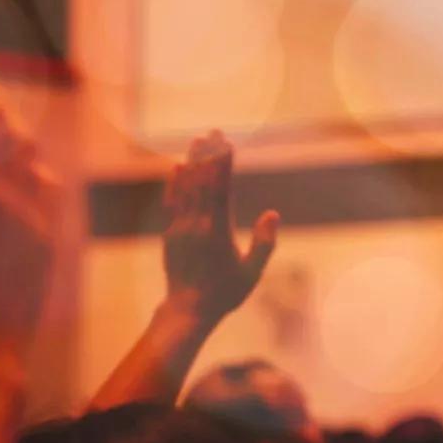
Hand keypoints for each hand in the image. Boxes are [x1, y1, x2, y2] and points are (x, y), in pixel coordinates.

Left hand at [162, 131, 278, 323]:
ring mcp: (180, 228)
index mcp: (217, 231)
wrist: (188, 311)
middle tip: (213, 131)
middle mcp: (196, 225)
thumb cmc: (225, 293)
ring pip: (186, 188)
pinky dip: (174, 183)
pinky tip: (177, 167)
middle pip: (202, 182)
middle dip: (208, 154)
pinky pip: (172, 202)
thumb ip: (264, 243)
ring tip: (197, 141)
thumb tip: (272, 214)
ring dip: (192, 162)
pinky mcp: (170, 234)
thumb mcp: (252, 272)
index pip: (220, 189)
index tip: (228, 144)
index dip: (223, 164)